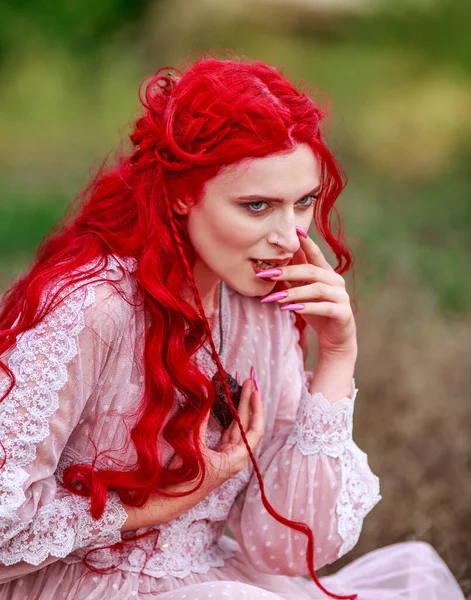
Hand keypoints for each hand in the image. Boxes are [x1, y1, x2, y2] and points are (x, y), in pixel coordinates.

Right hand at [169, 374, 264, 489]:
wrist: (171, 499)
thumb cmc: (184, 477)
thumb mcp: (192, 445)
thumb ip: (201, 420)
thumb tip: (206, 396)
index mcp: (236, 458)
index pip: (255, 430)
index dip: (256, 408)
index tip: (254, 390)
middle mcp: (236, 457)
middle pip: (248, 426)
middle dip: (249, 402)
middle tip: (250, 381)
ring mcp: (228, 456)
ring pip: (238, 428)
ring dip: (240, 408)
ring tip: (243, 388)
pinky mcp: (218, 455)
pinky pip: (228, 432)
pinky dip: (229, 417)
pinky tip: (230, 404)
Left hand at [259, 227, 356, 355]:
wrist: (335, 338)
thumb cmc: (316, 311)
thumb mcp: (303, 292)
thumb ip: (293, 278)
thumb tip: (271, 263)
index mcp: (326, 272)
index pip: (314, 253)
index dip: (304, 242)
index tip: (292, 230)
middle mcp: (336, 281)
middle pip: (311, 270)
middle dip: (287, 271)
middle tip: (266, 274)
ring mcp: (341, 296)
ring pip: (316, 289)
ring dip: (294, 292)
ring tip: (275, 298)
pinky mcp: (342, 313)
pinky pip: (324, 307)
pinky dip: (307, 307)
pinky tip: (292, 309)